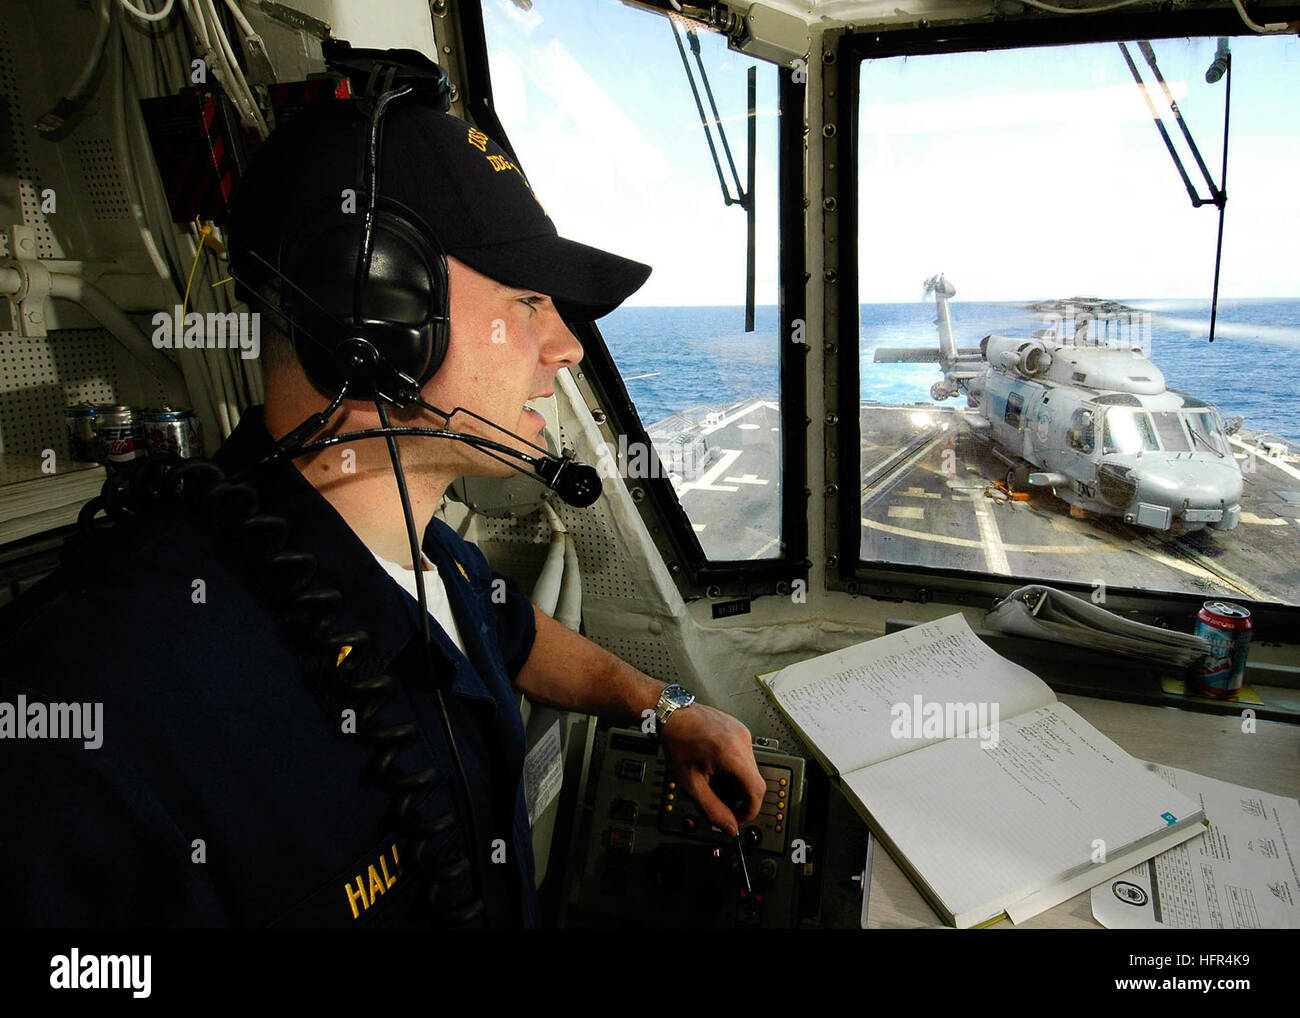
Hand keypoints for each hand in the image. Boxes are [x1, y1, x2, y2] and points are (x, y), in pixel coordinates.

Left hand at [659, 703, 765, 836]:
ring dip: (736, 782)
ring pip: (750, 769)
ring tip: (713, 779)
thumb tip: (729, 827)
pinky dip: (735, 768)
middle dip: (739, 797)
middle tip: (720, 800)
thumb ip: (713, 810)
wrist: (672, 715)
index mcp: (733, 754)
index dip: (750, 810)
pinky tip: (716, 766)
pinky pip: (745, 756)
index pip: (757, 790)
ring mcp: (743, 733)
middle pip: (754, 781)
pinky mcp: (740, 730)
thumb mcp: (691, 784)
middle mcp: (742, 741)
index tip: (738, 818)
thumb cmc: (678, 742)